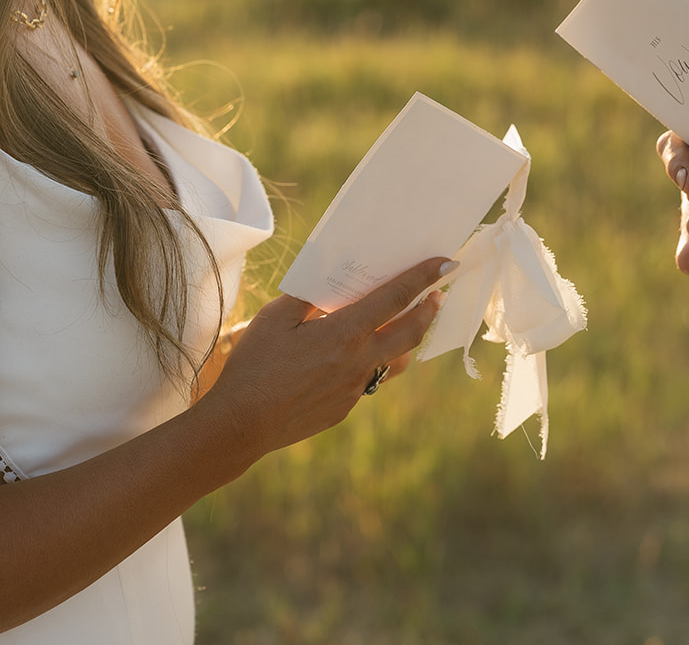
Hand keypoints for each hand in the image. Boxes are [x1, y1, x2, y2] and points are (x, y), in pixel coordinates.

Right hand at [197, 257, 448, 457]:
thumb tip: (327, 284)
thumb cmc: (255, 365)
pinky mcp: (345, 408)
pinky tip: (351, 358)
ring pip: (396, 361)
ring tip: (402, 327)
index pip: (395, 298)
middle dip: (429, 310)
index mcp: (345, 333)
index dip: (423, 278)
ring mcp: (355, 389)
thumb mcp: (275, 318)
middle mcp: (359, 361)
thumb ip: (306, 297)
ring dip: (405, 341)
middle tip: (438, 295)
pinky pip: (368, 381)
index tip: (445, 264)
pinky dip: (369, 364)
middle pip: (411, 332)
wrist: (243, 423)